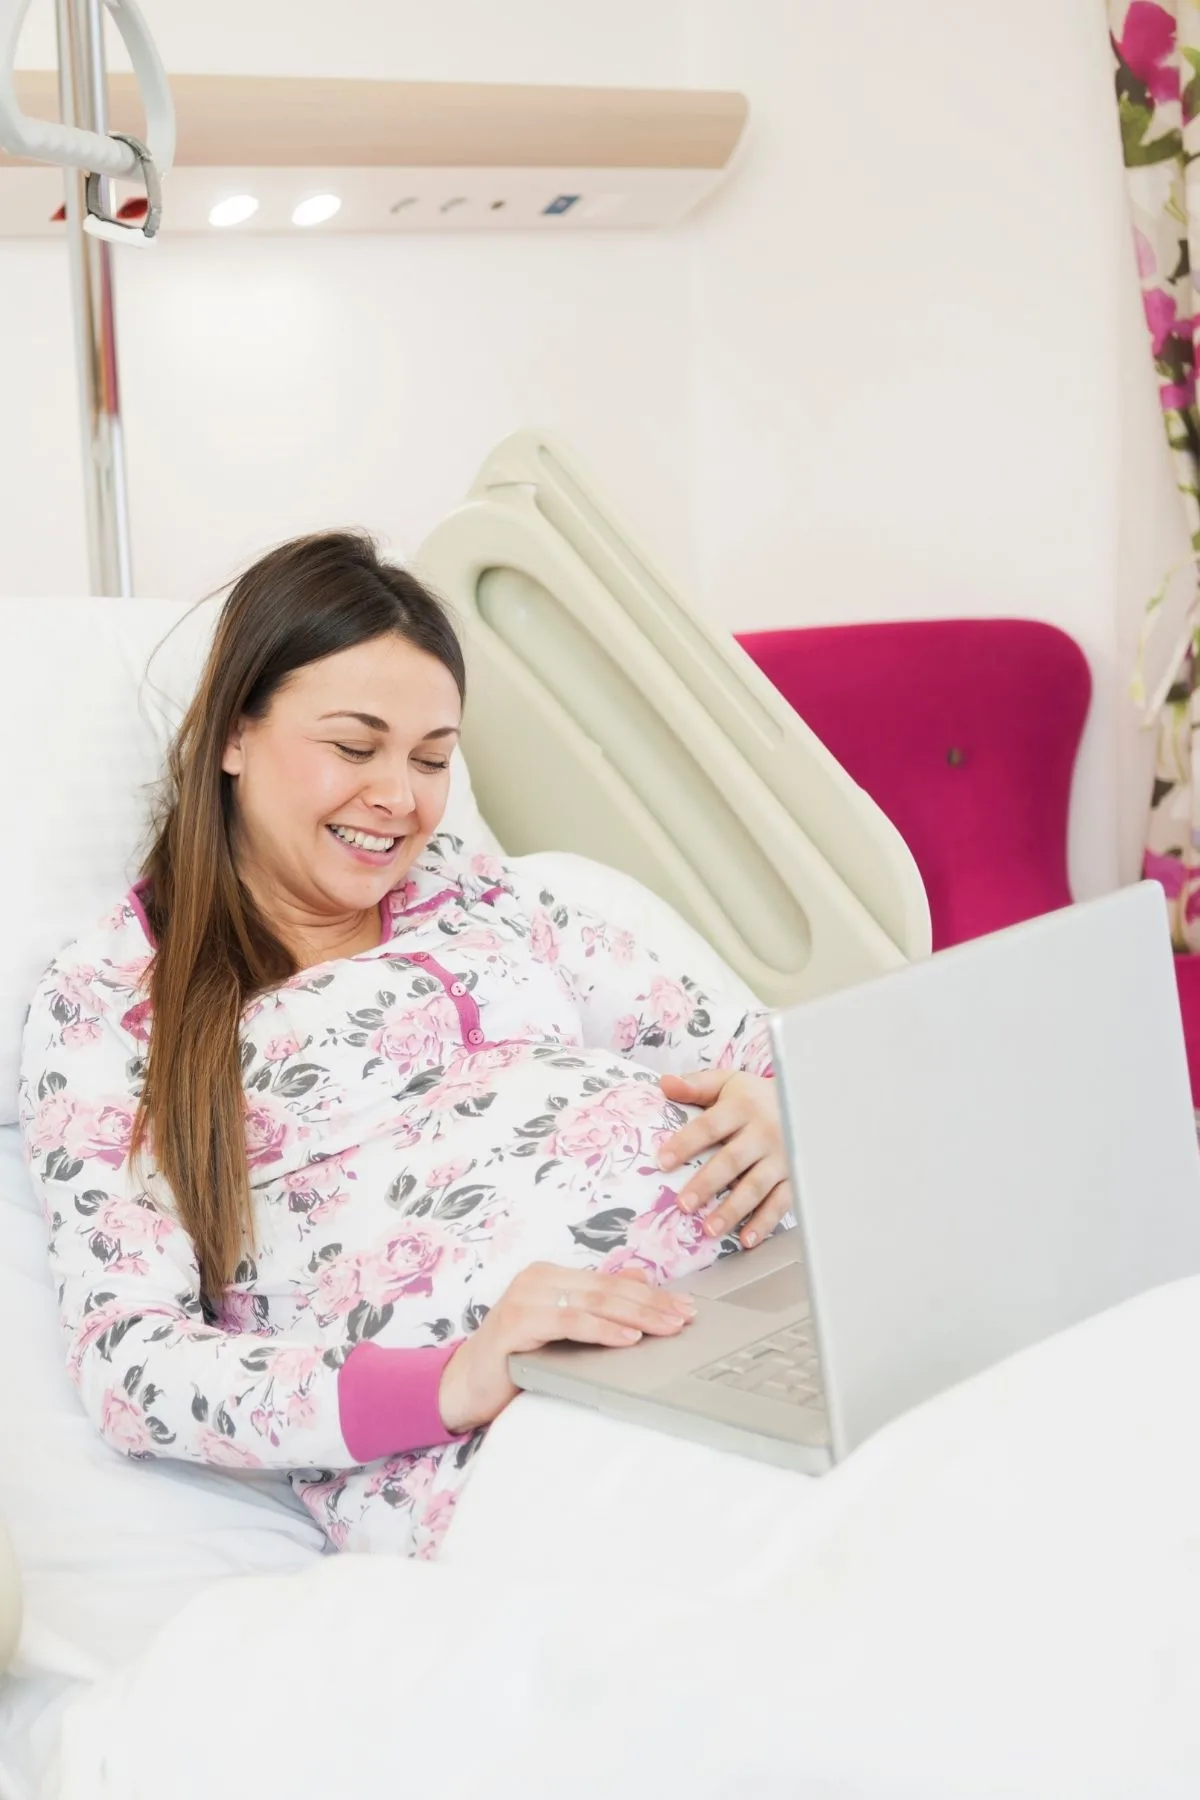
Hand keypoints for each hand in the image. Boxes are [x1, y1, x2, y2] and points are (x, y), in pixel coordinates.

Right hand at [438, 1261, 695, 1433]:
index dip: (651, 1294)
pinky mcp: (515, 1322)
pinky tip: (627, 1338)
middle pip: (608, 1289)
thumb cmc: (514, 1360)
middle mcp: (537, 1279)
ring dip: (636, 1316)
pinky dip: (602, 1329)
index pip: (611, 1282)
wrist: (463, 1387)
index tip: (685, 1307)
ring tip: (667, 1327)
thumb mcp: (561, 1329)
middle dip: (652, 1304)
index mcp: (550, 1276)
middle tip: (685, 1317)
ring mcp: (524, 1297)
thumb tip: (640, 1278)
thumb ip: (594, 1303)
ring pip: (593, 1302)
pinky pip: (569, 1322)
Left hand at [657, 1068, 791, 1248]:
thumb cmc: (754, 1098)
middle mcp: (764, 1133)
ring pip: (756, 1186)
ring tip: (709, 1229)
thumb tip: (664, 1084)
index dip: (686, 1143)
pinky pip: (780, 1203)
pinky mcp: (794, 1177)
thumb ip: (696, 1085)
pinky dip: (764, 1223)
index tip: (662, 1161)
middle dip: (707, 1183)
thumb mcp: (727, 1083)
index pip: (710, 1126)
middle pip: (732, 1160)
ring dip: (733, 1210)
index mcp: (742, 1108)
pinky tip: (746, 1239)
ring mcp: (781, 1157)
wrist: (805, 1102)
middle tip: (683, 1204)